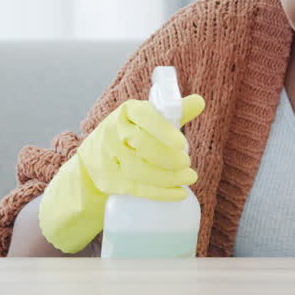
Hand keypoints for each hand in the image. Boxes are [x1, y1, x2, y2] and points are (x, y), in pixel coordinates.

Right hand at [76, 95, 204, 200]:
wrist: (94, 158)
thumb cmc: (131, 134)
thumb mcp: (147, 119)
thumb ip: (173, 112)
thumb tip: (200, 102)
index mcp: (127, 112)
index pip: (144, 116)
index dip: (163, 130)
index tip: (181, 143)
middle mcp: (114, 132)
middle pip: (141, 144)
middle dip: (168, 157)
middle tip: (187, 163)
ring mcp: (109, 157)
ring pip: (139, 169)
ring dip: (168, 177)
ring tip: (189, 178)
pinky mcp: (110, 181)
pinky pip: (136, 188)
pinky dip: (161, 193)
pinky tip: (179, 193)